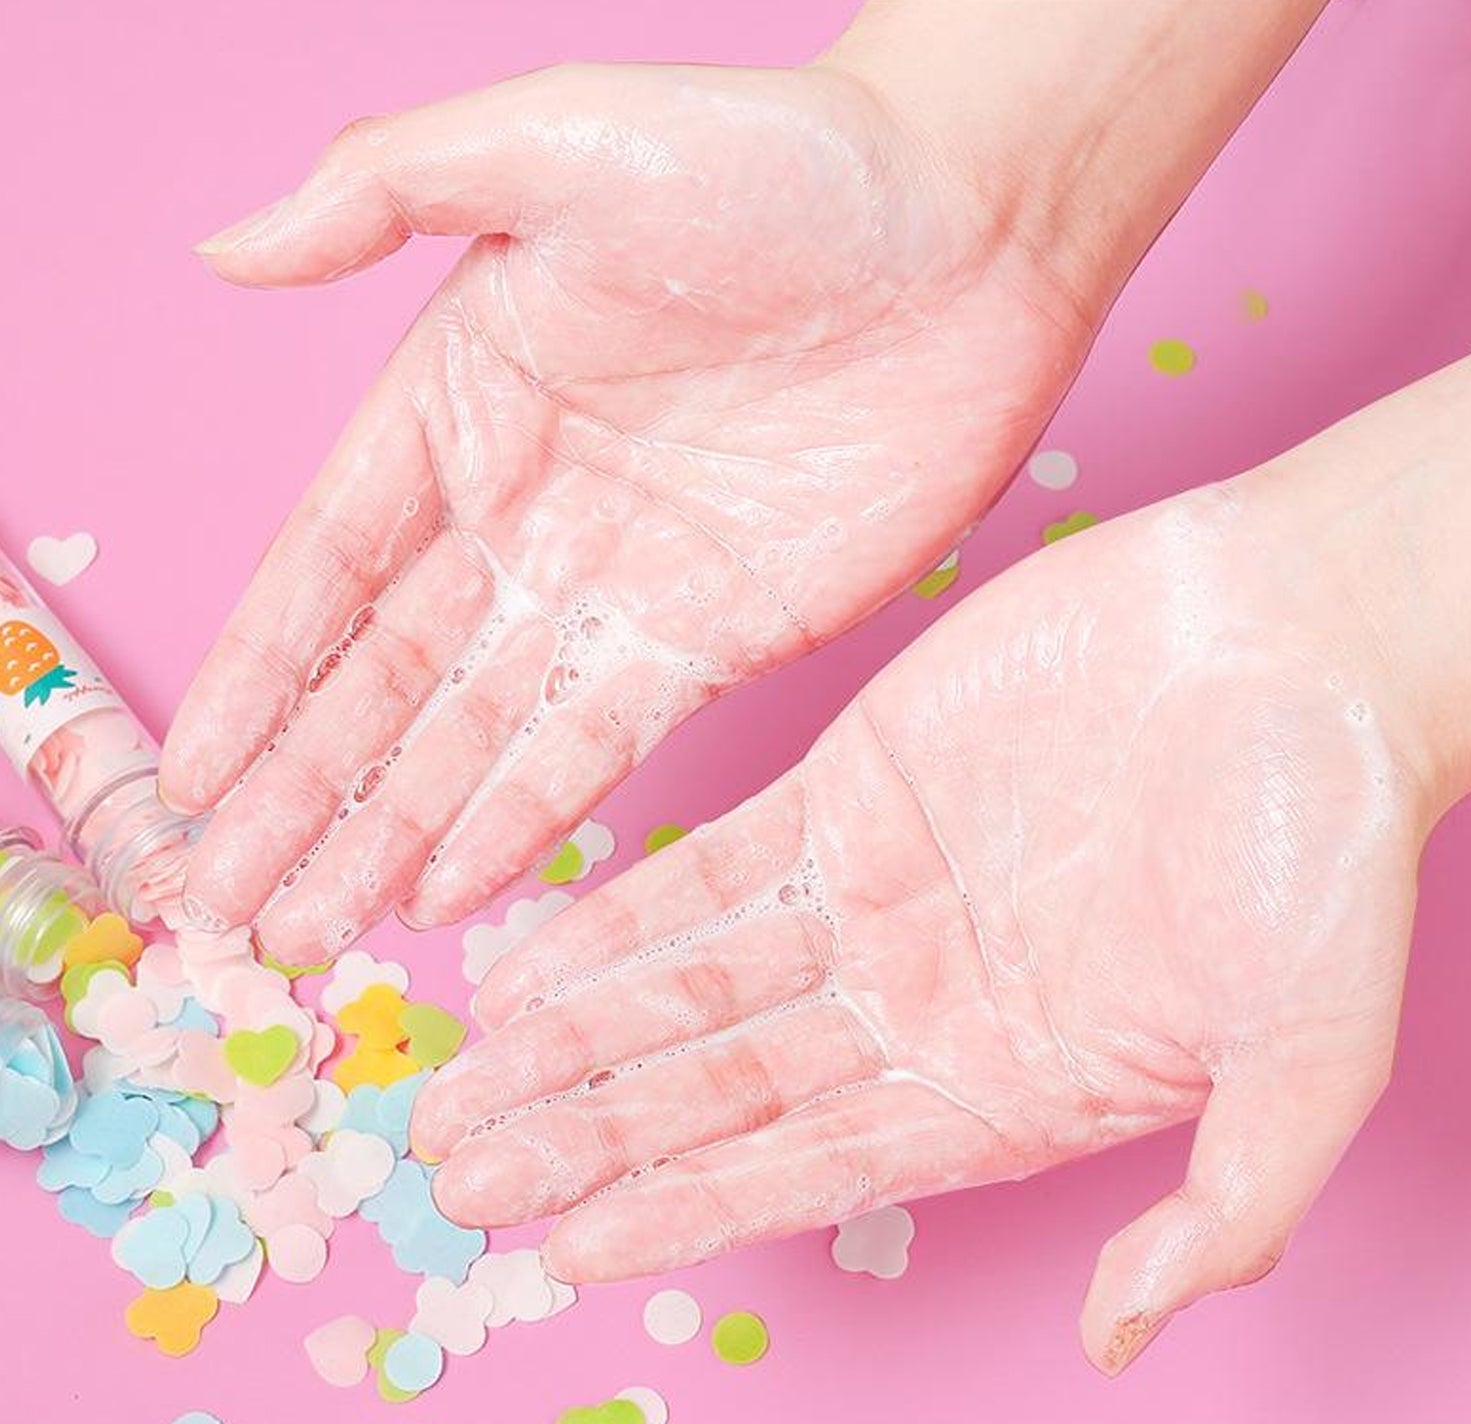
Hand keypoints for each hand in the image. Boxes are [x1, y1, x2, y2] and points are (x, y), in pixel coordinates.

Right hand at [160, 59, 1093, 959]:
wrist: (968, 231)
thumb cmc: (774, 159)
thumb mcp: (558, 138)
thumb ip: (382, 190)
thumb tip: (227, 252)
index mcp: (459, 404)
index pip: (325, 569)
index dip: (255, 680)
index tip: (190, 782)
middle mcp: (522, 511)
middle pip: (382, 680)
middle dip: (301, 794)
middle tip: (229, 902)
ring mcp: (617, 584)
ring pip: (475, 734)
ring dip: (390, 831)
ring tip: (313, 927)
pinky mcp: (718, 636)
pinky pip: (599, 743)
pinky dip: (522, 817)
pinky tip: (449, 886)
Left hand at [415, 334, 1470, 1373]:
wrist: (1305, 637)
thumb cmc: (1328, 843)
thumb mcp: (1308, 1053)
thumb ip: (1224, 1208)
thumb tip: (1125, 1344)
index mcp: (1005, 1085)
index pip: (809, 1169)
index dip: (681, 1210)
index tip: (560, 1248)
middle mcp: (918, 1003)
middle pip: (718, 1088)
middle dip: (584, 1134)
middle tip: (455, 1174)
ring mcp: (872, 894)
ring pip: (691, 981)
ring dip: (574, 1035)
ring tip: (459, 1084)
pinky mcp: (847, 786)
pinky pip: (705, 864)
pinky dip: (617, 914)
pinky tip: (528, 958)